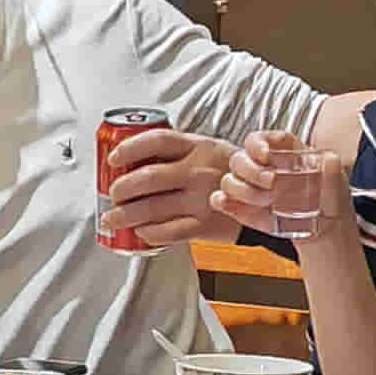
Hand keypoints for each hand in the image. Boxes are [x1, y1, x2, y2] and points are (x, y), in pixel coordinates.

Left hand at [94, 128, 240, 249]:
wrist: (263, 198)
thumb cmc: (225, 172)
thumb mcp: (207, 150)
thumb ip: (177, 151)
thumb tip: (130, 160)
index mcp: (198, 146)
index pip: (157, 141)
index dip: (129, 148)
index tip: (112, 158)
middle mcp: (199, 171)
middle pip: (149, 177)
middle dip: (122, 188)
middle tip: (111, 194)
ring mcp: (202, 198)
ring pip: (153, 208)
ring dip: (125, 215)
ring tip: (112, 218)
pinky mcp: (205, 224)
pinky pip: (169, 231)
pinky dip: (149, 234)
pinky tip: (140, 232)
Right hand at [206, 129, 338, 233]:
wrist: (325, 231)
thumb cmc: (330, 201)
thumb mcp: (337, 183)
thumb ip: (333, 169)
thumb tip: (329, 158)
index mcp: (282, 153)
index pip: (261, 139)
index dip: (257, 143)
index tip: (264, 154)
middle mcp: (262, 167)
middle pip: (240, 158)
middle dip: (251, 170)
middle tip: (271, 183)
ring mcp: (250, 187)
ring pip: (229, 178)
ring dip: (243, 190)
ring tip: (266, 202)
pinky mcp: (242, 207)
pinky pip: (221, 199)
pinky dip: (221, 200)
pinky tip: (228, 205)